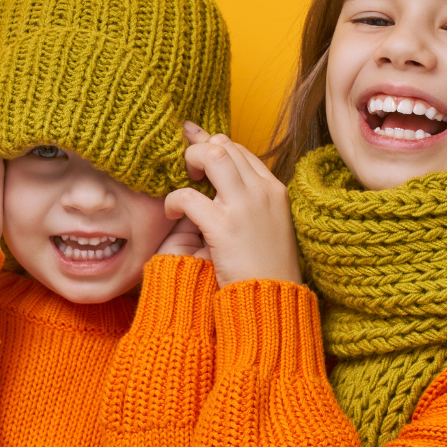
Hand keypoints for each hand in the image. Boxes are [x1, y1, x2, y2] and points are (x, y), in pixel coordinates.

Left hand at [163, 123, 301, 287]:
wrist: (272, 301)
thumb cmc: (266, 269)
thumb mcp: (269, 227)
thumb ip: (252, 204)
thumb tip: (224, 189)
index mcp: (275, 191)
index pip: (242, 150)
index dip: (216, 145)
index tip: (198, 147)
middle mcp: (262, 192)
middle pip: (225, 146)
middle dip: (199, 149)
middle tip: (186, 167)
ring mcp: (244, 207)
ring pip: (211, 157)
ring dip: (189, 162)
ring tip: (181, 181)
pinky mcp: (223, 227)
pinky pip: (188, 196)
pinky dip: (173, 200)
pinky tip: (172, 214)